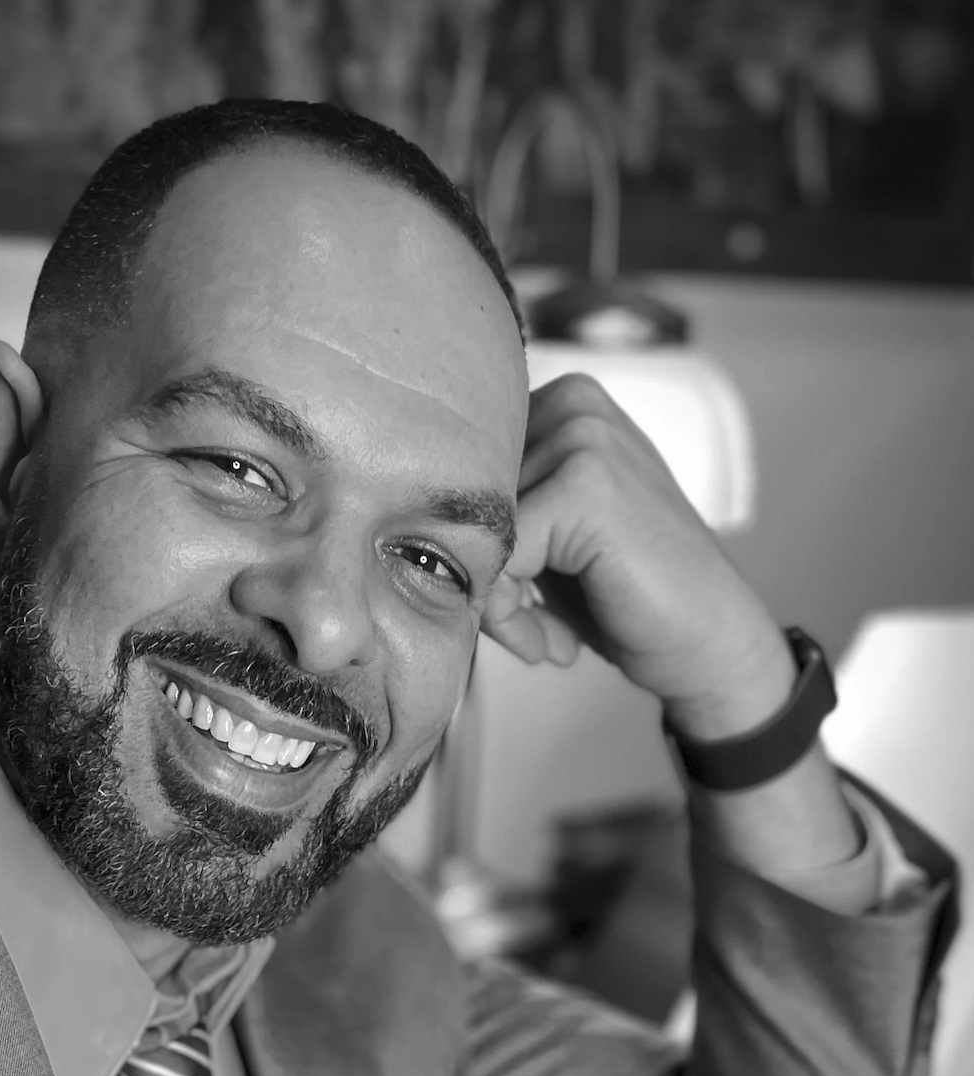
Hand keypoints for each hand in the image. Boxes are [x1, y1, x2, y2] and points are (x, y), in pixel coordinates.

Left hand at [481, 374, 793, 740]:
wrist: (708, 646)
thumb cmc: (624, 596)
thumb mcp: (546, 538)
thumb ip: (490, 513)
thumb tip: (393, 520)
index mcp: (559, 402)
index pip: (455, 474)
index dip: (465, 547)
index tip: (503, 603)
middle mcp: (572, 403)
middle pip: (459, 500)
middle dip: (478, 578)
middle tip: (525, 631)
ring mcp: (584, 438)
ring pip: (475, 532)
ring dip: (495, 607)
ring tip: (542, 638)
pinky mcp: (587, 486)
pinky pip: (498, 560)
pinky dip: (512, 618)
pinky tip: (559, 645)